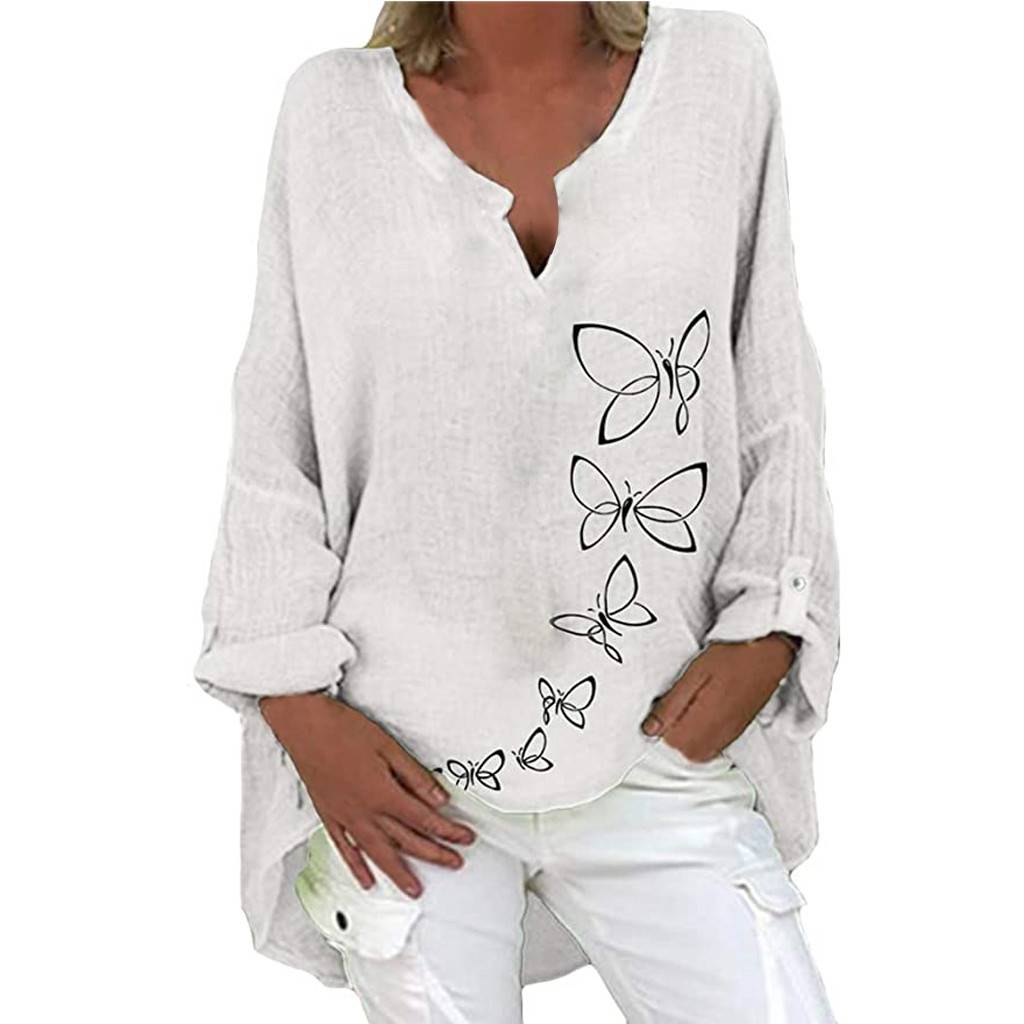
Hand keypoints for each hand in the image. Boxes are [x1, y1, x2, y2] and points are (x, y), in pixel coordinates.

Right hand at [259, 693, 474, 897]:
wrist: (305, 726)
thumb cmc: (345, 730)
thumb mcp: (389, 747)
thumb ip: (415, 777)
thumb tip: (439, 798)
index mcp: (383, 794)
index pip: (424, 819)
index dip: (448, 831)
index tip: (464, 838)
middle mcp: (365, 812)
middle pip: (406, 840)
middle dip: (434, 854)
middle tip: (454, 863)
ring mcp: (346, 817)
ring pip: (378, 853)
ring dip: (399, 873)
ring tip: (415, 889)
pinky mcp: (329, 816)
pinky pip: (345, 849)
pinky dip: (357, 867)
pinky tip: (367, 881)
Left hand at [641, 633, 796, 760]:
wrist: (768, 654)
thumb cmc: (731, 658)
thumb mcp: (694, 674)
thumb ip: (671, 705)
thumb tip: (649, 730)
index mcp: (704, 723)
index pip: (668, 742)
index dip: (661, 722)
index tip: (665, 702)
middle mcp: (718, 737)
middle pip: (682, 750)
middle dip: (673, 731)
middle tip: (677, 701)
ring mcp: (729, 737)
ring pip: (696, 751)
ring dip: (686, 733)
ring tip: (690, 703)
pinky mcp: (736, 733)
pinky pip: (711, 746)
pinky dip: (701, 733)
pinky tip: (702, 710)